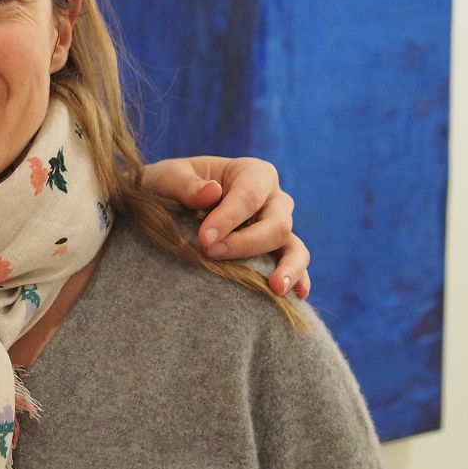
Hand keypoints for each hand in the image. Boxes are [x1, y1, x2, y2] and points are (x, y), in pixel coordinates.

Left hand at [141, 155, 310, 298]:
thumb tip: (212, 192)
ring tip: (275, 287)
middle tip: (210, 253)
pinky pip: (296, 265)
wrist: (168, 205)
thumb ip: (186, 184)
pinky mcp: (278, 252)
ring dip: (288, 267)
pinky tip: (296, 295)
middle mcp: (274, 199)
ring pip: (294, 246)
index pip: (249, 195)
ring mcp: (280, 226)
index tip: (204, 238)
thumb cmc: (171, 185)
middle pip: (275, 223)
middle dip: (245, 243)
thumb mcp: (169, 177)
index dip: (229, 218)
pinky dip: (299, 279)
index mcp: (252, 173)